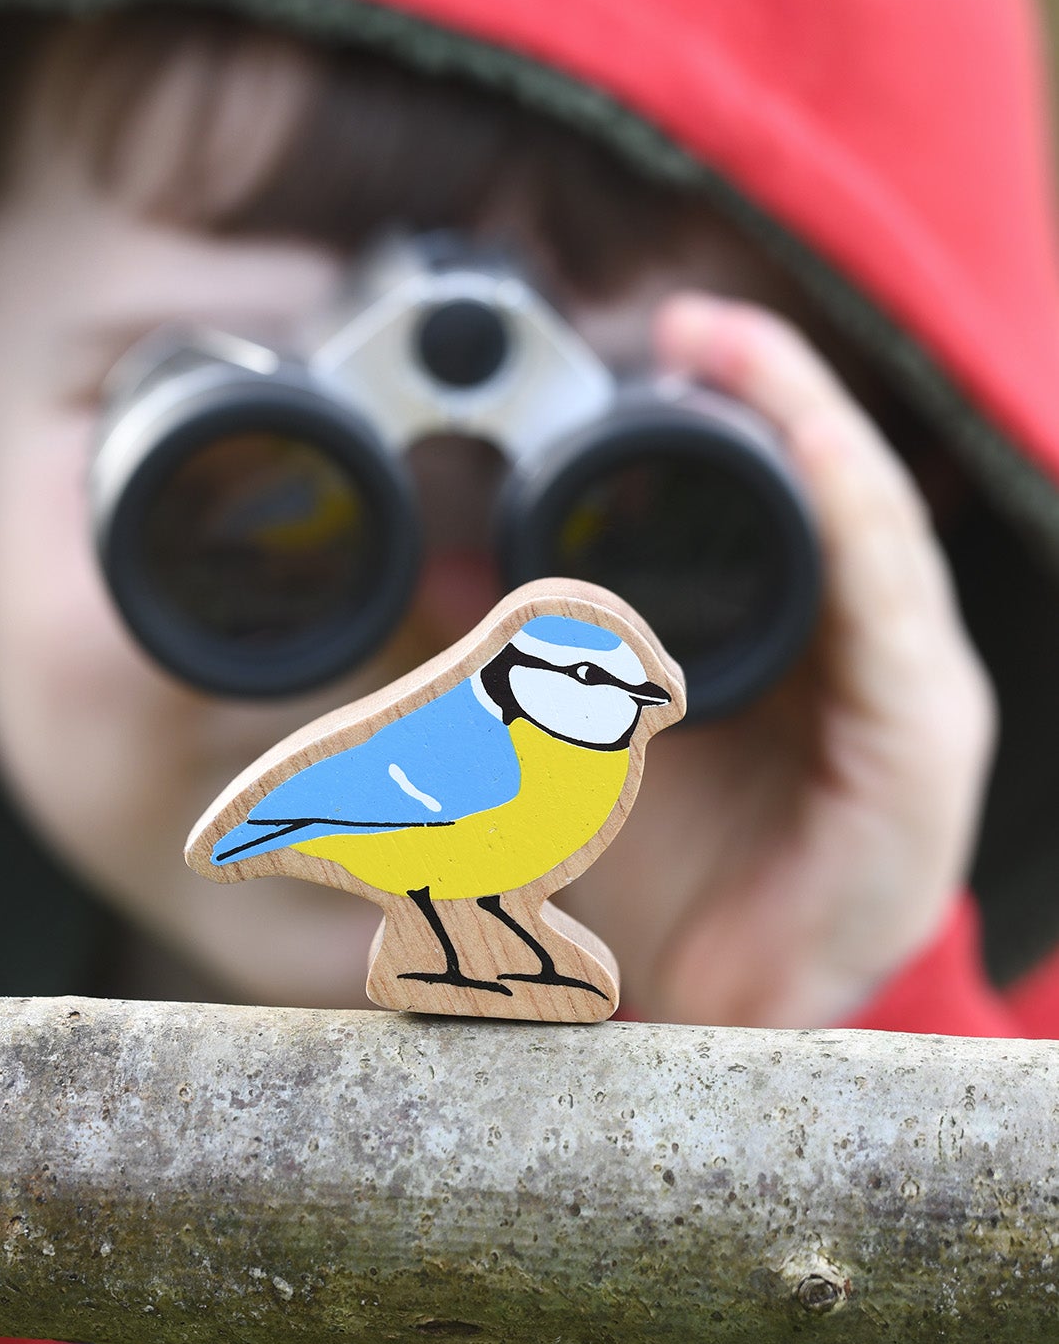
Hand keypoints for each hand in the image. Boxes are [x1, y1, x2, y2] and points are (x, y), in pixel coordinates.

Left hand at [560, 292, 996, 1027]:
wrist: (708, 1022)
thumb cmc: (655, 879)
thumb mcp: (559, 743)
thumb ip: (511, 654)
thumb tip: (424, 564)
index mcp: (810, 646)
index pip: (798, 491)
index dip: (752, 398)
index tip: (675, 331)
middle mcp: (878, 664)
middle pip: (844, 492)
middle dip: (780, 392)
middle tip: (698, 322)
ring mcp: (912, 710)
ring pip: (880, 536)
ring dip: (814, 433)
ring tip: (744, 353)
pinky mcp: (919, 767)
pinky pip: (898, 627)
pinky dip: (858, 531)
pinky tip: (818, 461)